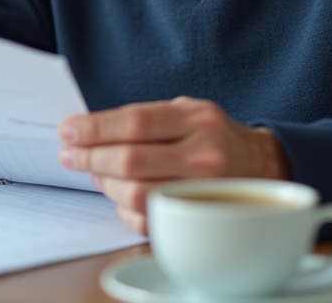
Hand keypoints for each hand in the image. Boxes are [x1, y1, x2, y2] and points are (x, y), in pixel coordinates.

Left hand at [57, 97, 290, 233]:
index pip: (134, 122)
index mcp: (198, 119)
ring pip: (135, 193)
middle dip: (90, 157)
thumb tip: (88, 128)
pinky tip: (117, 194)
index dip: (94, 128)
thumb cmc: (214, 135)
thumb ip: (146, 117)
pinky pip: (148, 220)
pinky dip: (123, 209)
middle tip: (69, 155)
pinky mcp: (197, 218)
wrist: (263, 165)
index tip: (68, 130)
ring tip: (94, 172)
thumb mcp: (188, 110)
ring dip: (105, 184)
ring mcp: (203, 189)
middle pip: (130, 159)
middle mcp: (204, 154)